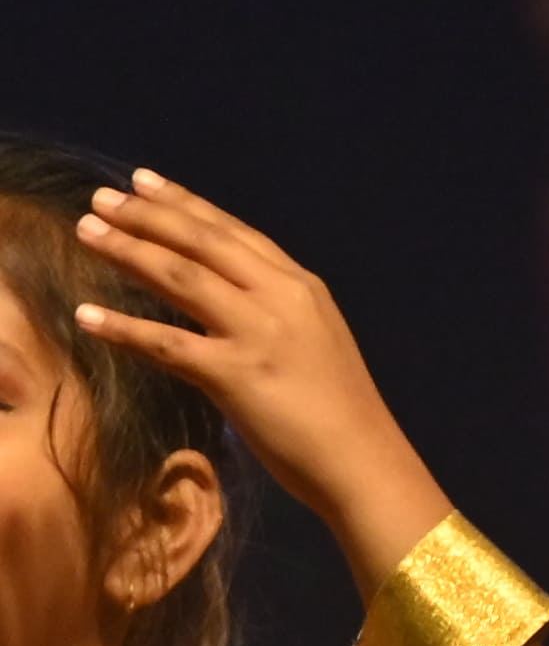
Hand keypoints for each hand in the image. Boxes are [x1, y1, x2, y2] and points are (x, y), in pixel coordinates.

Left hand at [65, 171, 445, 554]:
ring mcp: (259, 334)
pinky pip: (165, 343)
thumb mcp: (315, 342)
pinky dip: (122, 327)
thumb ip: (275, 313)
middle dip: (146, 215)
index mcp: (302, 288)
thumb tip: (227, 301)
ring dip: (128, 250)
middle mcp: (281, 299)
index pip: (234, 232)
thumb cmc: (341, 413)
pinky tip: (86, 316)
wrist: (366, 463)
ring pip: (180, 277)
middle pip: (202, 243)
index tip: (143, 182)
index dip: (185, 204)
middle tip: (100, 199)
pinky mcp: (236, 374)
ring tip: (86, 233)